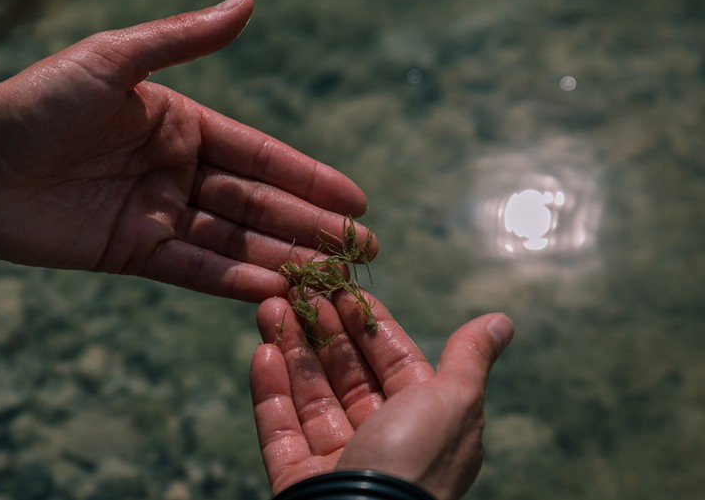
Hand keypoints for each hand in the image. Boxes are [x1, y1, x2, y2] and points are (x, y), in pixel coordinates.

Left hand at [0, 0, 372, 300]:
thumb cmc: (38, 101)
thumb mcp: (115, 60)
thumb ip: (182, 40)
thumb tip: (246, 2)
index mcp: (179, 124)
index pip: (259, 155)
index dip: (308, 178)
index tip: (356, 199)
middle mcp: (176, 171)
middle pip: (256, 204)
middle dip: (310, 226)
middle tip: (362, 249)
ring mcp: (156, 214)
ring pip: (232, 240)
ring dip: (283, 257)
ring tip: (333, 276)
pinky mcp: (131, 253)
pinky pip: (193, 268)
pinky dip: (232, 280)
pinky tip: (274, 290)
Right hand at [250, 291, 513, 499]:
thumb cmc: (417, 462)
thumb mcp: (454, 402)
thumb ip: (467, 359)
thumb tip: (501, 321)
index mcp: (424, 423)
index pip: (392, 359)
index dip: (366, 321)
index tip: (340, 286)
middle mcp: (382, 440)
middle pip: (346, 373)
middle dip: (322, 328)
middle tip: (297, 289)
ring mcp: (336, 461)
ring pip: (309, 395)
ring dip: (290, 349)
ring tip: (270, 307)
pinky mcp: (297, 478)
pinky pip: (279, 428)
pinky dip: (270, 390)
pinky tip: (261, 352)